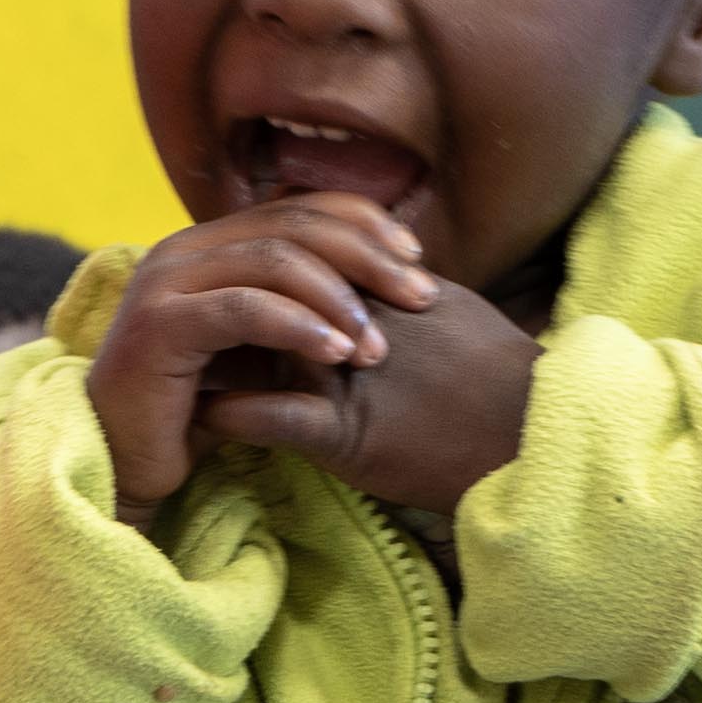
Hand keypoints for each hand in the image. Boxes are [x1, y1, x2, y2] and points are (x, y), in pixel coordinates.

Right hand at [87, 198, 422, 508]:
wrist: (127, 463)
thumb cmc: (201, 409)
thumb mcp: (262, 348)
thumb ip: (301, 306)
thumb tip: (387, 278)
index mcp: (209, 243)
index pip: (300, 207)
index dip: (366, 224)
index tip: (419, 262)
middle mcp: (183, 248)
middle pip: (295, 226)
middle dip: (369, 258)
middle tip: (421, 298)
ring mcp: (165, 281)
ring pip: (274, 261)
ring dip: (340, 300)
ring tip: (377, 346)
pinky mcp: (158, 323)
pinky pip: (244, 308)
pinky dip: (299, 327)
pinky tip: (337, 353)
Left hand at [195, 261, 536, 520]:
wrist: (535, 442)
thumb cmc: (498, 380)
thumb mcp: (448, 311)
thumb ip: (398, 284)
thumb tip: (369, 260)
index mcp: (381, 292)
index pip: (304, 260)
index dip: (253, 263)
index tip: (211, 266)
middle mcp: (358, 325)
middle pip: (270, 296)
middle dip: (221, 300)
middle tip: (166, 304)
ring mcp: (349, 380)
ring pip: (259, 353)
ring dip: (212, 354)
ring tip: (168, 356)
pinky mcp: (347, 436)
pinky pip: (273, 418)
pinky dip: (231, 415)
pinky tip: (197, 416)